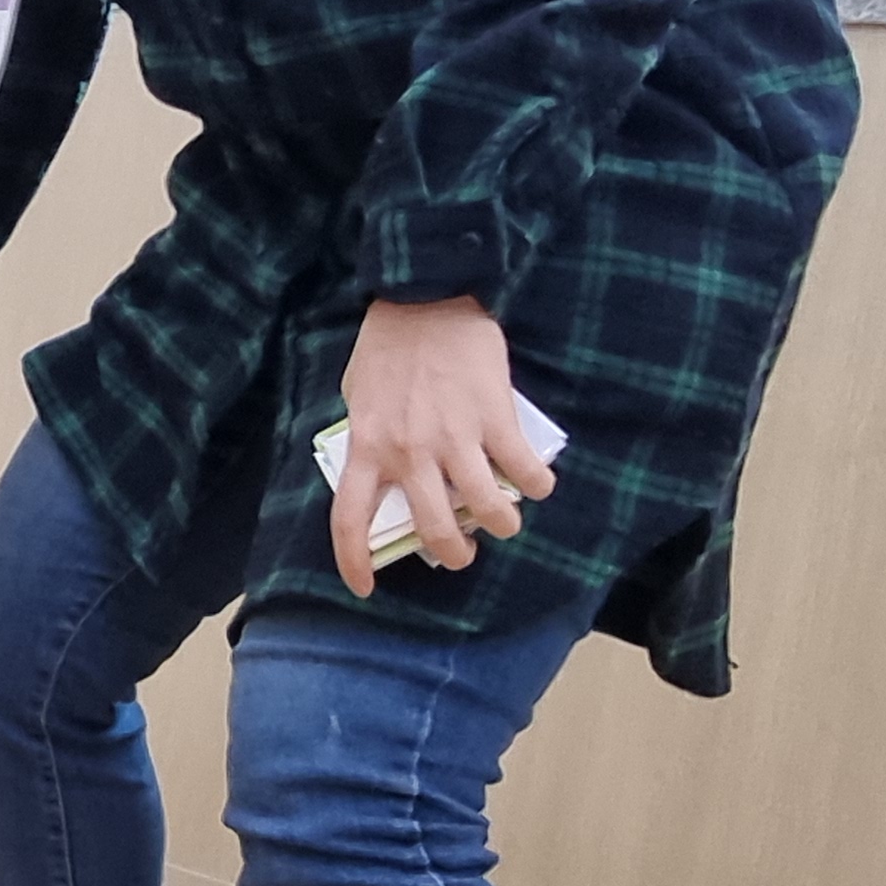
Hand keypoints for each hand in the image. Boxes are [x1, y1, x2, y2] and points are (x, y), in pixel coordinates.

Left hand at [329, 296, 558, 598]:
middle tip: (462, 553)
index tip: (365, 587)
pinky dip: (535, 484)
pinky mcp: (494, 418)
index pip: (349, 519)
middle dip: (452, 553)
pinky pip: (522, 469)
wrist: (427, 298)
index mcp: (368, 447)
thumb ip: (369, 438)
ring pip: (484, 509)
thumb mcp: (359, 395)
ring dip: (500, 525)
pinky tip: (537, 483)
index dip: (355, 561)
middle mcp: (409, 452)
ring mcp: (454, 438)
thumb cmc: (388, 346)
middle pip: (431, 529)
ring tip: (505, 523)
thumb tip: (385, 473)